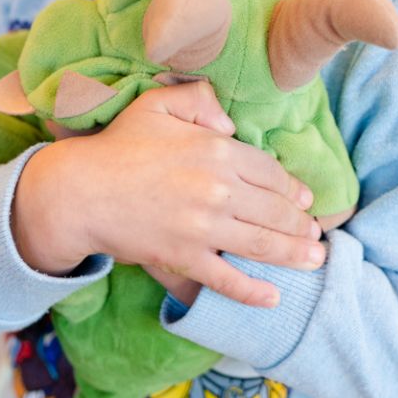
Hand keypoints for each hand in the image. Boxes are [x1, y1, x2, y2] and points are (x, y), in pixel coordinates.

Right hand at [12, 81, 325, 307]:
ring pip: (261, 244)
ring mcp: (203, 228)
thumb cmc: (118, 144)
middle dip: (303, 224)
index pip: (270, 172)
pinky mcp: (184, 257)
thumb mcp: (157, 104)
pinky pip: (226, 279)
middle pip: (275, 210)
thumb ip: (199, 100)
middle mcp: (217, 190)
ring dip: (294, 254)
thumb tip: (230, 124)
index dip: (293, 188)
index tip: (306, 200)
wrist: (80, 191)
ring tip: (314, 259)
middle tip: (317, 233)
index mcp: (216, 150)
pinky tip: (273, 297)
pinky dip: (253, 291)